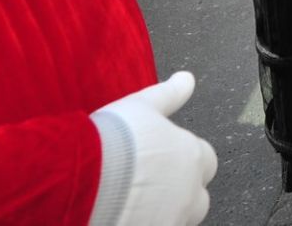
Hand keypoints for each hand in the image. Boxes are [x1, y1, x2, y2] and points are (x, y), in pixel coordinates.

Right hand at [88, 72, 217, 225]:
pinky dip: (147, 223)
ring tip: (132, 203)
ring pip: (177, 218)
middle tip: (146, 186)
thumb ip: (169, 94)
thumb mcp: (142, 105)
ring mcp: (173, 219)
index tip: (161, 160)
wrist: (86, 176)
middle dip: (179, 193)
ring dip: (163, 212)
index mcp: (192, 157)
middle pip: (197, 198)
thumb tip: (187, 79)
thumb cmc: (112, 139)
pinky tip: (125, 216)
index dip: (184, 161)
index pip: (205, 162)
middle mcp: (190, 192)